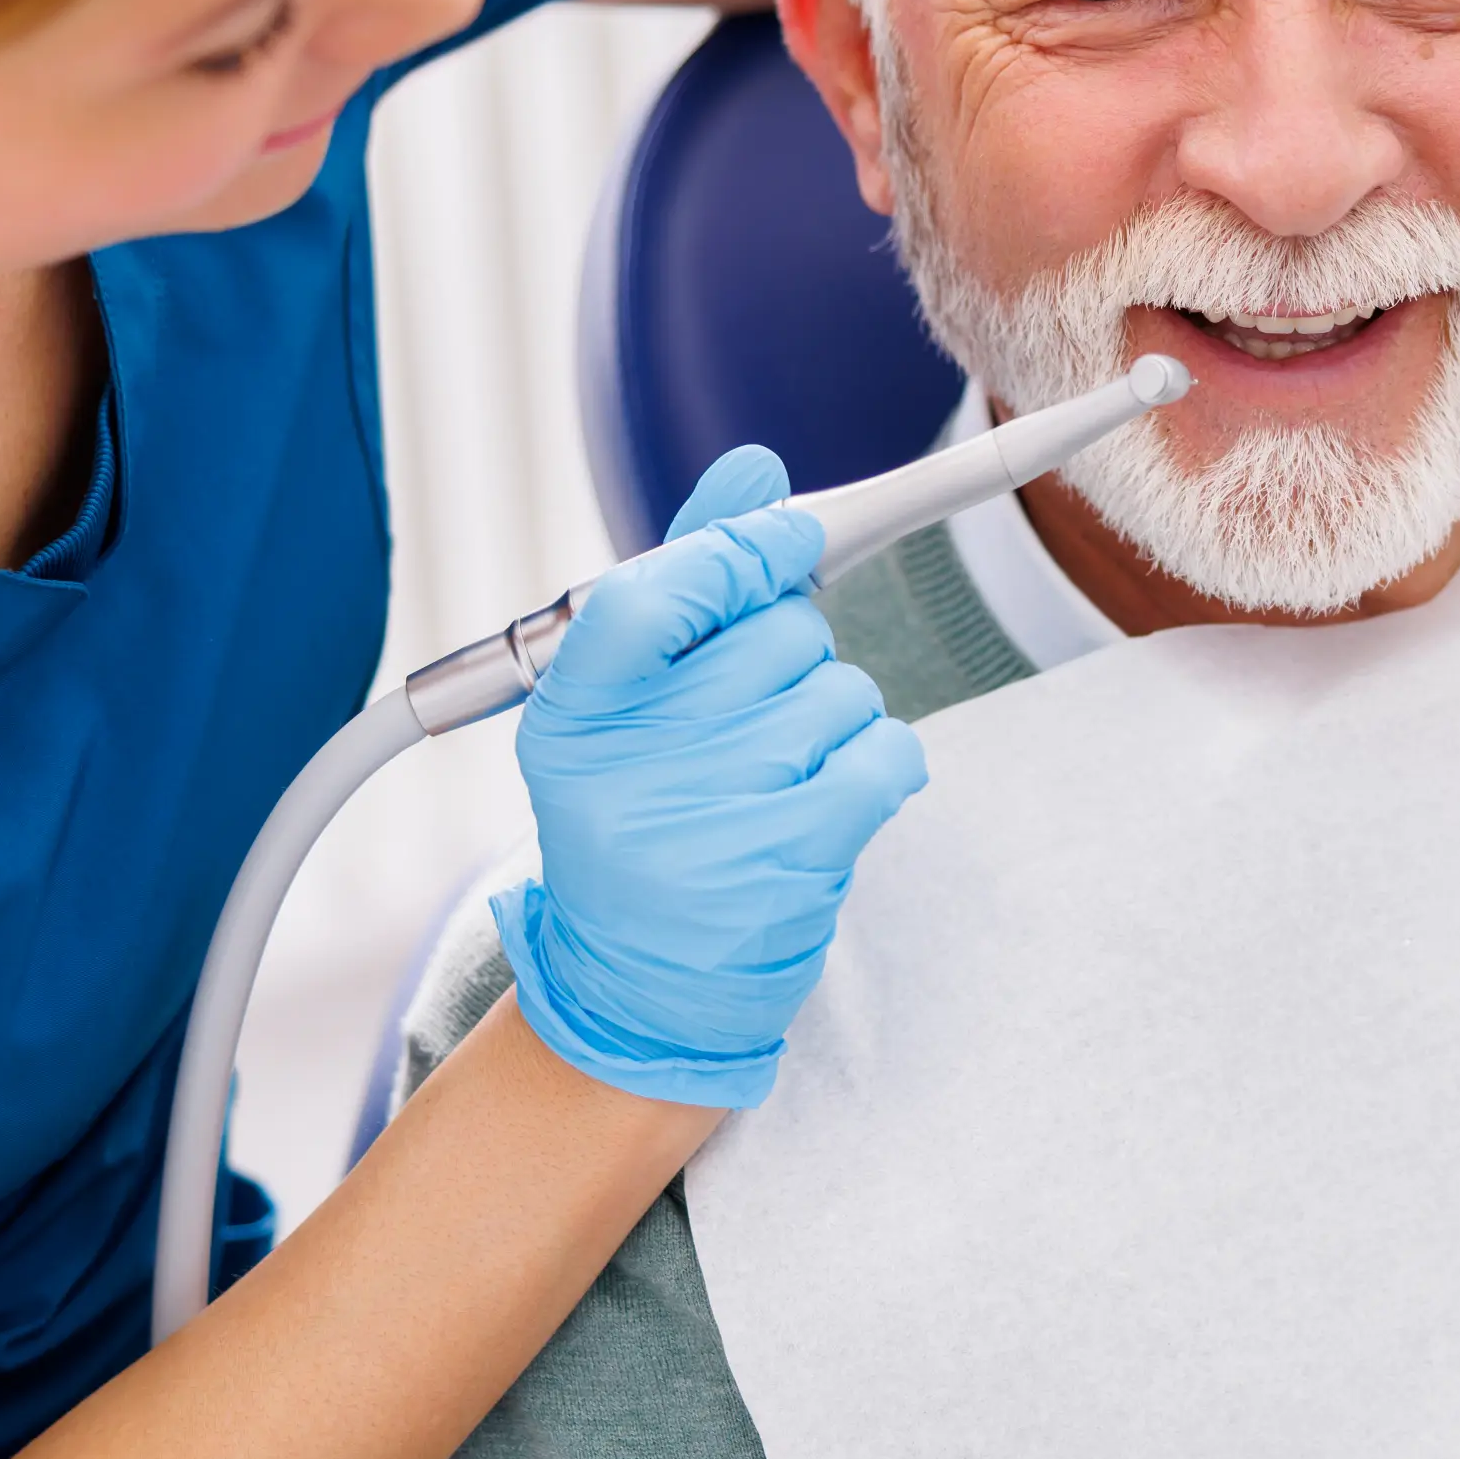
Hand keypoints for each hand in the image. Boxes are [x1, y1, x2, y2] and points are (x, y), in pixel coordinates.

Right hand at [499, 447, 928, 1106]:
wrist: (639, 991)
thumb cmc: (641, 821)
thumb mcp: (623, 707)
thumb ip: (685, 581)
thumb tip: (757, 466)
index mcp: (575, 712)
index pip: (655, 589)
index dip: (740, 548)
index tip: (788, 538)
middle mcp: (635, 763)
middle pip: (776, 630)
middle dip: (789, 650)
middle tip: (750, 713)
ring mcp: (715, 816)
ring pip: (840, 687)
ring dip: (832, 716)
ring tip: (776, 774)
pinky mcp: (793, 860)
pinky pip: (884, 750)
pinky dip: (877, 761)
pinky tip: (830, 797)